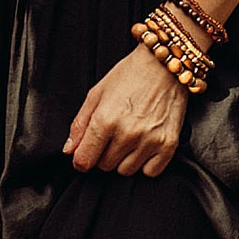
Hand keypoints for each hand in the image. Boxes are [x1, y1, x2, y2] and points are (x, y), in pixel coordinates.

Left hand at [64, 47, 189, 177]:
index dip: (81, 160)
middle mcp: (127, 133)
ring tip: (129, 136)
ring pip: (126, 171)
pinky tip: (144, 144)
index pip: (84, 160)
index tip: (84, 155)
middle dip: (103, 154)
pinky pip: (149, 172)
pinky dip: (145, 163)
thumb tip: (70, 150)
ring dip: (123, 159)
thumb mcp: (97, 93)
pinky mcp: (168, 145)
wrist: (164, 66)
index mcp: (105, 120)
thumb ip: (80, 124)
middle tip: (111, 134)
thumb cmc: (130, 75)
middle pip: (104, 166)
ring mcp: (149, 141)